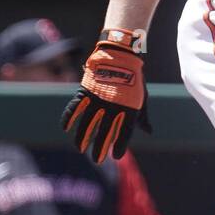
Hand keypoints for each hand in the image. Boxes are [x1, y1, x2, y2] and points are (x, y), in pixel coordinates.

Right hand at [62, 30, 150, 162]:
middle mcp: (113, 105)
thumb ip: (141, 117)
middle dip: (100, 147)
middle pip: (105, 130)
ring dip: (83, 137)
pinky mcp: (86, 90)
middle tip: (97, 159)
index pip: (125, 131)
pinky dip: (69, 117)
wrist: (121, 55)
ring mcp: (98, 98)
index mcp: (129, 107)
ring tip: (80, 149)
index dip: (121, 145)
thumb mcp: (141, 98)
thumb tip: (149, 132)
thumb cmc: (134, 79)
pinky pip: (75, 106)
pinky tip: (65, 129)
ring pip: (88, 122)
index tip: (116, 156)